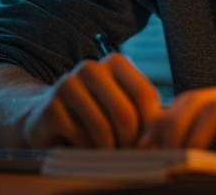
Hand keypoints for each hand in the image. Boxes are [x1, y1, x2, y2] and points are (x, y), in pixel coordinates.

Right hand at [20, 52, 162, 148]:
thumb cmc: (96, 114)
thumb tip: (165, 131)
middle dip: (129, 141)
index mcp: (115, 62)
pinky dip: (88, 149)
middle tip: (128, 153)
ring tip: (108, 151)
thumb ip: (145, 112)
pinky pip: (80, 136)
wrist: (50, 119)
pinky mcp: (50, 107)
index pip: (145, 93)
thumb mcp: (123, 106)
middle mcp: (91, 67)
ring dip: (109, 148)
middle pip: (125, 112)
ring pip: (102, 126)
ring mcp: (68, 84)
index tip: (148, 142)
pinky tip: (86, 146)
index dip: (150, 124)